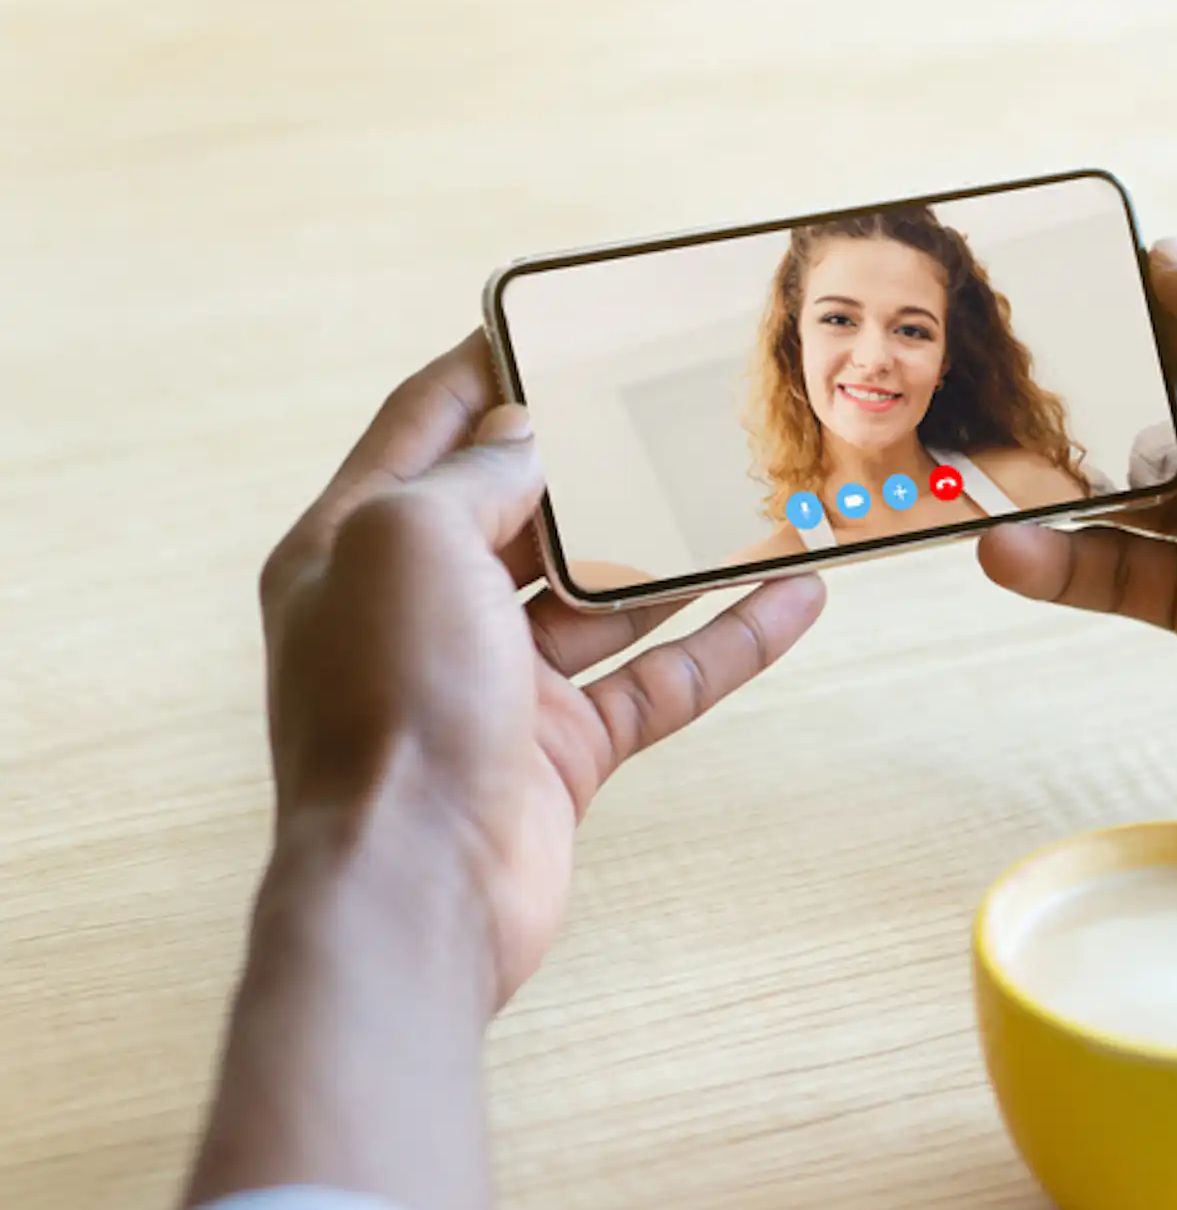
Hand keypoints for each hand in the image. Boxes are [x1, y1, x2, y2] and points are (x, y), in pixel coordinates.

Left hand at [257, 333, 826, 1005]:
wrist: (414, 890)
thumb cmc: (388, 708)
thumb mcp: (408, 540)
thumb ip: (476, 474)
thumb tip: (526, 434)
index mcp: (352, 546)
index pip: (426, 425)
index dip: (492, 365)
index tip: (565, 319)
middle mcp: (420, 608)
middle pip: (526, 507)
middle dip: (603, 456)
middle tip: (681, 400)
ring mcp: (495, 682)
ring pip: (605, 593)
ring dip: (679, 547)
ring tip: (756, 490)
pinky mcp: (562, 749)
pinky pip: (659, 676)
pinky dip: (727, 638)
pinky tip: (791, 594)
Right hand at [977, 245, 1176, 809]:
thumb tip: (1168, 256)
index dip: (1118, 295)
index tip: (1026, 280)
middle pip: (1140, 394)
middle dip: (1062, 387)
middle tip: (966, 380)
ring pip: (1114, 486)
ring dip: (1042, 479)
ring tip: (964, 469)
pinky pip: (1115, 573)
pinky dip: (1055, 563)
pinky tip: (1002, 552)